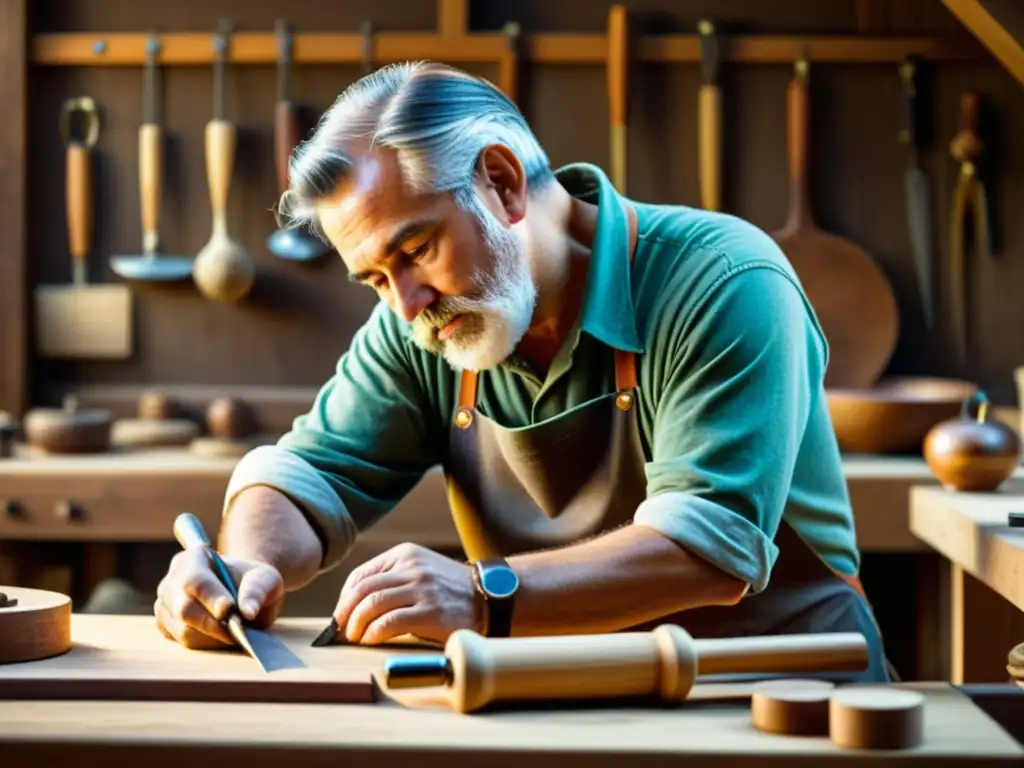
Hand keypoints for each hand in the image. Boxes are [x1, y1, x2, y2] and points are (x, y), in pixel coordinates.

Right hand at [154, 548, 284, 649]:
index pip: (196, 581)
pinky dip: (206, 644)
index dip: (211, 598)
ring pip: (183, 630)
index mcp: (194, 558)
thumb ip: (258, 590)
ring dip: (213, 637)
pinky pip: (182, 643)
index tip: (229, 610)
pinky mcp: (166, 626)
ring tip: (233, 631)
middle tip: (237, 629)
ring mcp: (165, 604)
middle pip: (184, 609)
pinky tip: (221, 636)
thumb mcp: (266, 579)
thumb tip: (248, 612)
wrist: (244, 594)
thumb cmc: (254, 582)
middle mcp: (173, 580)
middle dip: (213, 624)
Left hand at [333, 543, 480, 644]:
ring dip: (356, 625)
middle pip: (363, 590)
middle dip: (345, 613)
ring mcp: (422, 589)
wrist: (487, 598)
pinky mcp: (430, 612)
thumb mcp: (420, 570)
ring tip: (355, 637)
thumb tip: (353, 605)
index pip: (361, 575)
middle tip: (341, 630)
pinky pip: (390, 622)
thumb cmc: (448, 590)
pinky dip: (373, 633)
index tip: (341, 615)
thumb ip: (392, 578)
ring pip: (373, 604)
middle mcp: (412, 568)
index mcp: (405, 554)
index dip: (345, 598)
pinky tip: (371, 640)